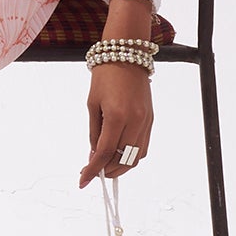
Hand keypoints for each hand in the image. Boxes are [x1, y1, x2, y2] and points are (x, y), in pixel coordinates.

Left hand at [79, 61, 152, 187]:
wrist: (126, 55)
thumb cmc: (105, 76)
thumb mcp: (92, 104)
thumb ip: (94, 132)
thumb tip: (94, 155)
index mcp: (117, 116)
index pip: (105, 152)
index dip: (93, 169)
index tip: (83, 180)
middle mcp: (135, 121)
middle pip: (122, 159)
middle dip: (107, 170)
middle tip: (93, 172)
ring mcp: (146, 122)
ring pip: (136, 157)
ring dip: (120, 167)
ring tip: (106, 166)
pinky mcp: (151, 120)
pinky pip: (143, 147)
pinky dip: (132, 156)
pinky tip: (120, 155)